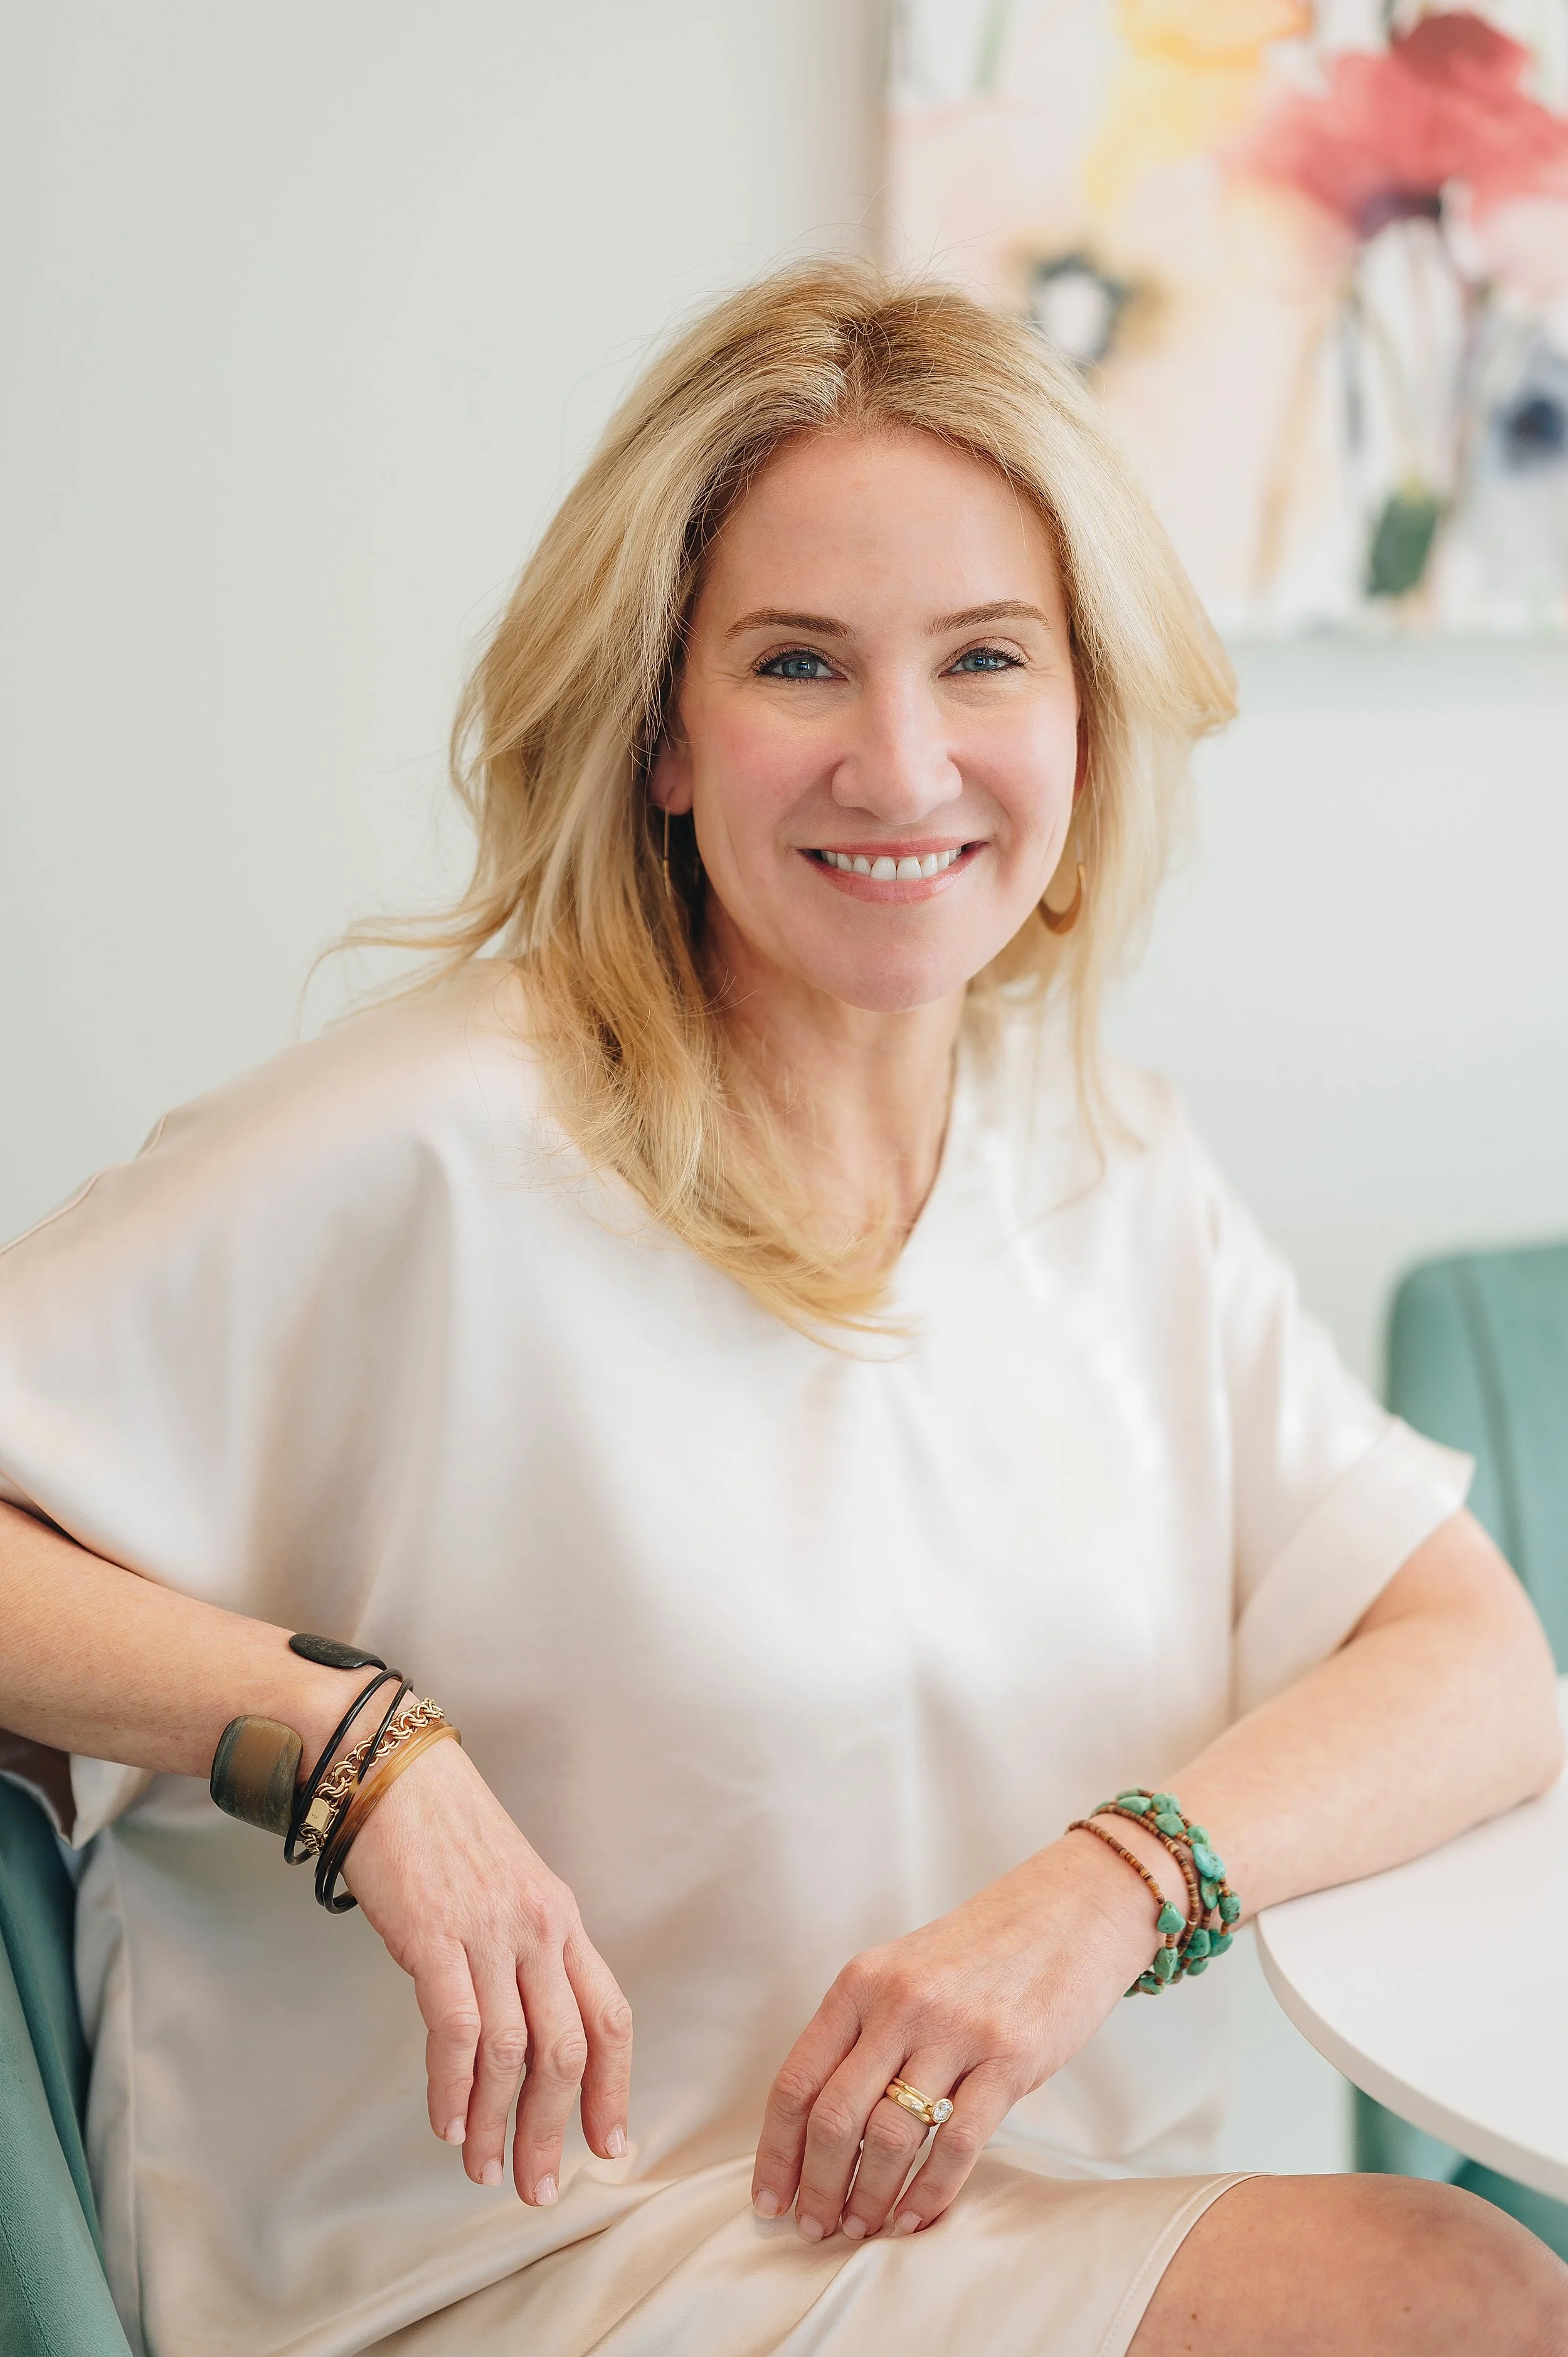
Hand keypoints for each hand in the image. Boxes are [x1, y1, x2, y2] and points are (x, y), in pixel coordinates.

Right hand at [340, 1737, 631, 2204]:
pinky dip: (452, 2086)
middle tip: (539, 2186)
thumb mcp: (508, 1889)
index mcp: (563, 1919)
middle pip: (567, 2049)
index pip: (609, 2016)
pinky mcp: (434, 1936)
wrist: (391, 1771)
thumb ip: (523, 1953)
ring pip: (512, 2051)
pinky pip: (455, 2029)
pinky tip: (446, 2124)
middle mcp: (538, 1928)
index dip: (614, 2088)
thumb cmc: (445, 1832)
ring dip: (497, 2123)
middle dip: (555, 2129)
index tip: (609, 2146)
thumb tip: (521, 2034)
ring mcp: (488, 1932)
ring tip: (484, 2170)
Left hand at [751, 1830, 1166, 2241]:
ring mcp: (956, 2030)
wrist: (1066, 1912)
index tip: (768, 2200)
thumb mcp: (902, 1974)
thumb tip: (815, 2130)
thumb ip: (861, 2035)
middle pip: (834, 2117)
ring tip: (862, 2228)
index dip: (776, 2152)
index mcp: (860, 1983)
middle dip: (817, 2187)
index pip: (796, 2080)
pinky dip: (929, 2193)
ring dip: (869, 2198)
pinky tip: (915, 2217)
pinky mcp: (1009, 2058)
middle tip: (815, 2229)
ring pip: (890, 2138)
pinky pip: (957, 2145)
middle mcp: (899, 2003)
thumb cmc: (978, 1954)